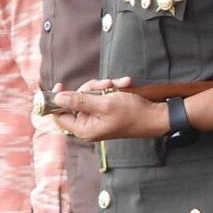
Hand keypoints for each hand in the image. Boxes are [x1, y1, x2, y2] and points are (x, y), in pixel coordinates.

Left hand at [49, 78, 168, 142]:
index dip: (57, 100)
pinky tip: (124, 84)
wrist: (154, 116)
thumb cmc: (132, 113)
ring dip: (103, 86)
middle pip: (76, 100)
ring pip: (90, 95)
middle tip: (105, 84)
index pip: (59, 115)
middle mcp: (88, 124)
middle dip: (90, 88)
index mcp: (83, 128)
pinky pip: (101, 95)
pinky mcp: (106, 110)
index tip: (60, 85)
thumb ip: (80, 100)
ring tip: (119, 84)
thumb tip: (58, 98)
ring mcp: (97, 117)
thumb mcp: (105, 104)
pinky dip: (112, 88)